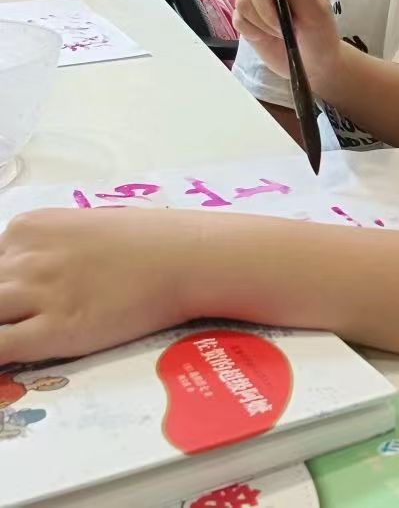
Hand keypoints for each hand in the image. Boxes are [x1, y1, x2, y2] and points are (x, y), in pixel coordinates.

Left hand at [0, 208, 194, 363]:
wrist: (187, 257)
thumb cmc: (150, 239)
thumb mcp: (86, 228)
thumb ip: (51, 248)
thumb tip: (34, 272)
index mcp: (30, 227)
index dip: (5, 282)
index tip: (21, 298)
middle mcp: (25, 257)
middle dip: (4, 305)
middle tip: (30, 315)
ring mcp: (37, 294)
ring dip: (2, 324)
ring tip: (30, 330)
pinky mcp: (54, 330)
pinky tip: (11, 364)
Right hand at [233, 0, 340, 87]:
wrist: (315, 66)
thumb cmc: (321, 34)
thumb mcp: (315, 9)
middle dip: (266, 6)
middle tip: (283, 25)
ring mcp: (258, 1)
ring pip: (242, 0)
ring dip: (262, 21)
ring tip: (282, 33)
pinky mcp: (248, 20)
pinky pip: (238, 18)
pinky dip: (253, 30)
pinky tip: (267, 37)